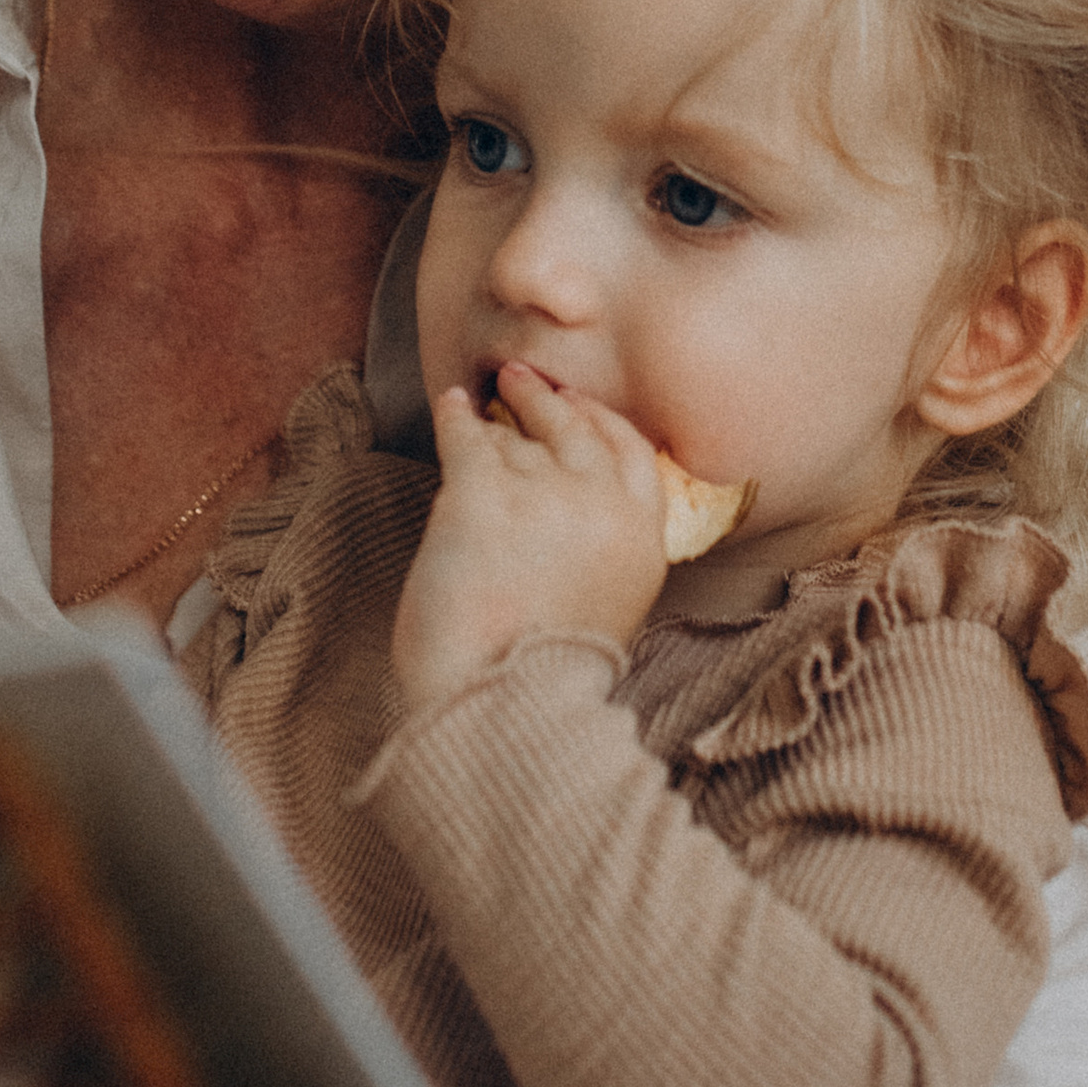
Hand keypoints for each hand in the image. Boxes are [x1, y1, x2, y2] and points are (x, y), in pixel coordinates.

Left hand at [392, 362, 670, 712]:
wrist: (502, 706)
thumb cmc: (543, 678)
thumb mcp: (608, 611)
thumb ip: (602, 555)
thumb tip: (567, 521)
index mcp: (639, 540)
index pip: (632, 453)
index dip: (601, 422)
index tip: (582, 408)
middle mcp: (599, 505)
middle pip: (575, 429)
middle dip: (547, 400)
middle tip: (522, 381)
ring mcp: (542, 495)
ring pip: (514, 437)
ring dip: (493, 424)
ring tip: (478, 411)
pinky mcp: (481, 495)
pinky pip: (465, 436)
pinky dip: (454, 416)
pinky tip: (448, 405)